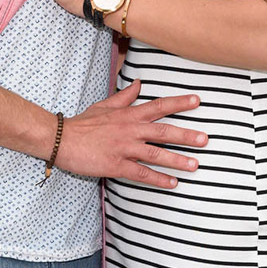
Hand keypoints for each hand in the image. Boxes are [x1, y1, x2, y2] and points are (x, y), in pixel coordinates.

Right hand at [58, 80, 206, 187]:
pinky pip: (140, 173)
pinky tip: (172, 183)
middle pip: (163, 131)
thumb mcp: (104, 105)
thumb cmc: (82, 123)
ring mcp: (124, 148)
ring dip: (177, 160)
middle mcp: (130, 130)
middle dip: (186, 135)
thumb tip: (139, 84)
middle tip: (205, 139)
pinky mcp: (116, 165)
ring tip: (195, 165)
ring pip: (156, 153)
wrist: (61, 139)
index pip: (159, 106)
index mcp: (128, 114)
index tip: (197, 100)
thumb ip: (124, 97)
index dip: (179, 102)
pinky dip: (157, 179)